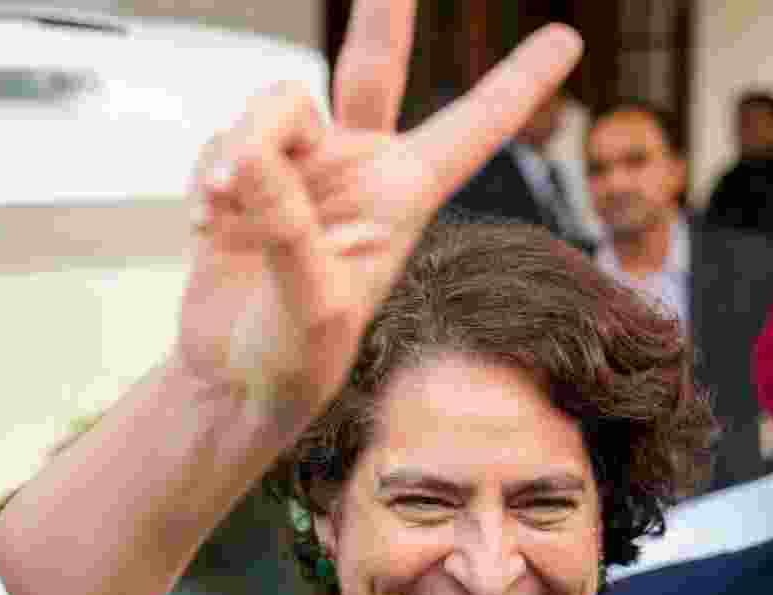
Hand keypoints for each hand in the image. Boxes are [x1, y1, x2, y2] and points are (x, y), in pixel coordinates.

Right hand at [175, 0, 581, 422]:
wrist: (234, 379)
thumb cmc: (297, 357)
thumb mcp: (314, 302)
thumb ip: (287, 224)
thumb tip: (247, 156)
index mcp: (403, 195)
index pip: (472, 128)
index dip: (519, 81)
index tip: (566, 39)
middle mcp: (356, 168)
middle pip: (372, 68)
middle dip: (383, 17)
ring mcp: (297, 168)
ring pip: (271, 104)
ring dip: (243, 143)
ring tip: (224, 202)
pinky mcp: (241, 178)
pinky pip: (219, 141)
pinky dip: (205, 178)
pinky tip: (207, 225)